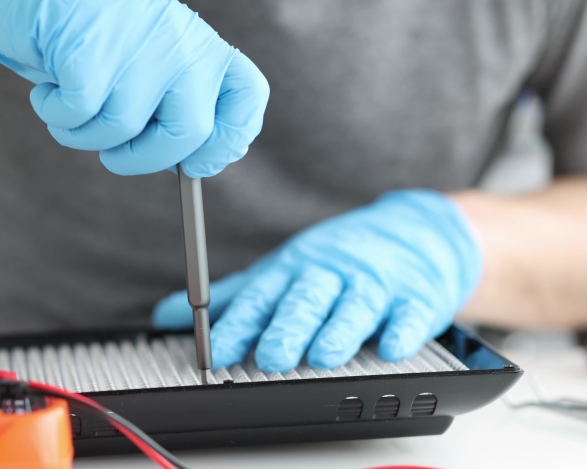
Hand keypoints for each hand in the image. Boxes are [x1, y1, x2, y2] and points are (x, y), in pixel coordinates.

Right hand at [0, 0, 268, 176]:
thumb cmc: (94, 40)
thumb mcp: (151, 63)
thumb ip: (175, 105)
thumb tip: (193, 167)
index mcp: (203, 46)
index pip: (248, 97)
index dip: (226, 142)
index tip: (197, 164)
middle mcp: (181, 43)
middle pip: (190, 134)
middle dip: (143, 160)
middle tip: (113, 155)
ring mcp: (138, 45)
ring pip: (122, 131)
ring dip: (84, 136)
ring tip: (69, 105)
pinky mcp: (90, 51)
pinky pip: (78, 117)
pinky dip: (56, 114)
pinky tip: (49, 87)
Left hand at [153, 190, 481, 371]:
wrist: (417, 231)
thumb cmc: (340, 259)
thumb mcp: (283, 271)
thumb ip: (234, 298)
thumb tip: (169, 316)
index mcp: (294, 270)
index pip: (261, 297)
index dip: (238, 325)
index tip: (216, 351)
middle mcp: (331, 273)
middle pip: (307, 299)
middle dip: (288, 327)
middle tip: (272, 356)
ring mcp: (375, 282)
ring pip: (356, 305)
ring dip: (340, 330)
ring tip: (324, 354)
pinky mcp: (416, 294)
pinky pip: (411, 312)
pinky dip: (402, 328)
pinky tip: (391, 345)